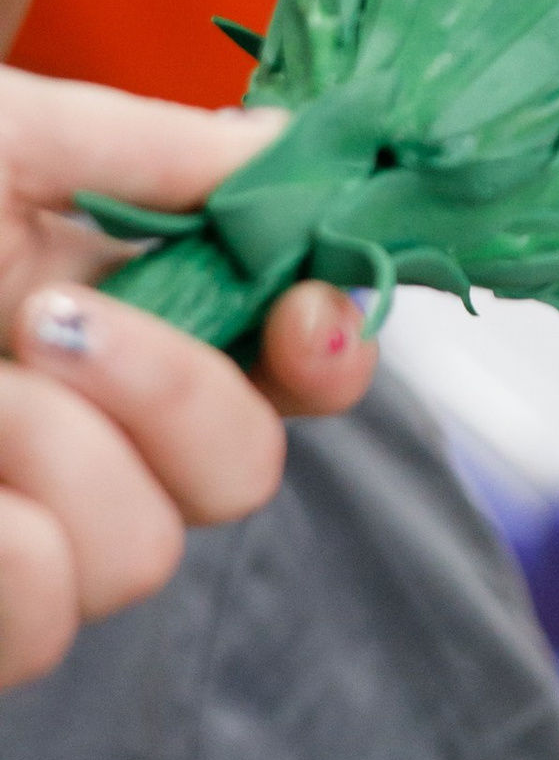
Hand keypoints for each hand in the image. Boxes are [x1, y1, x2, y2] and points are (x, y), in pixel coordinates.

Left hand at [0, 67, 375, 687]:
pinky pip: (48, 620)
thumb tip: (306, 141)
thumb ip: (163, 151)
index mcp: (114, 313)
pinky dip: (3, 554)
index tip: (302, 317)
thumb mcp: (13, 139)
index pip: (287, 368)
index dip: (326, 352)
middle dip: (172, 392)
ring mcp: (31, 538)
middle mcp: (83, 434)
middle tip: (47, 320)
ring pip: (147, 552)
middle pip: (245, 470)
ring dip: (52, 451)